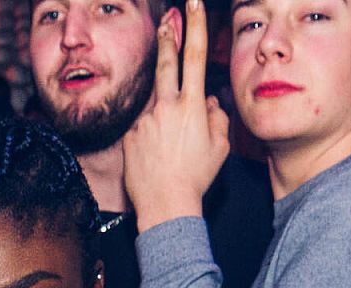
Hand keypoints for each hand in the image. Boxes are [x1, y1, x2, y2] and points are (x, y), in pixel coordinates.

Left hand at [122, 0, 229, 231]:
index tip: (192, 4)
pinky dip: (151, 139)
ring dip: (164, 119)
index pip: (195, 56)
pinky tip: (156, 159)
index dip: (194, 26)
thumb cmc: (196, 178)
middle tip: (168, 17)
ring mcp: (145, 119)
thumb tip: (210, 100)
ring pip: (157, 107)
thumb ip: (217, 117)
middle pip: (166, 62)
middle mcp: (166, 107)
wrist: (166, 204)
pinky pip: (144, 129)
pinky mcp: (130, 134)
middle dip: (168, 36)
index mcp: (192, 106)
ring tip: (170, 148)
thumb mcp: (220, 147)